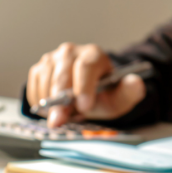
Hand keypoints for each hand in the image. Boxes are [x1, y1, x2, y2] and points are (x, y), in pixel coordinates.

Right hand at [27, 43, 145, 127]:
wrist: (90, 95)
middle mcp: (72, 52)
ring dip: (49, 101)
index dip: (84, 87)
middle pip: (63, 73)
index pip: (86, 67)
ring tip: (59, 117)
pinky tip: (50, 110)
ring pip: (46, 78)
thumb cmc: (106, 95)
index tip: (84, 106)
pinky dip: (39, 100)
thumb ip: (131, 91)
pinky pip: (34, 84)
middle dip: (60, 100)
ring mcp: (53, 58)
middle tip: (60, 120)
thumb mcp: (121, 96)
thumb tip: (136, 82)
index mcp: (94, 55)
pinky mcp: (40, 68)